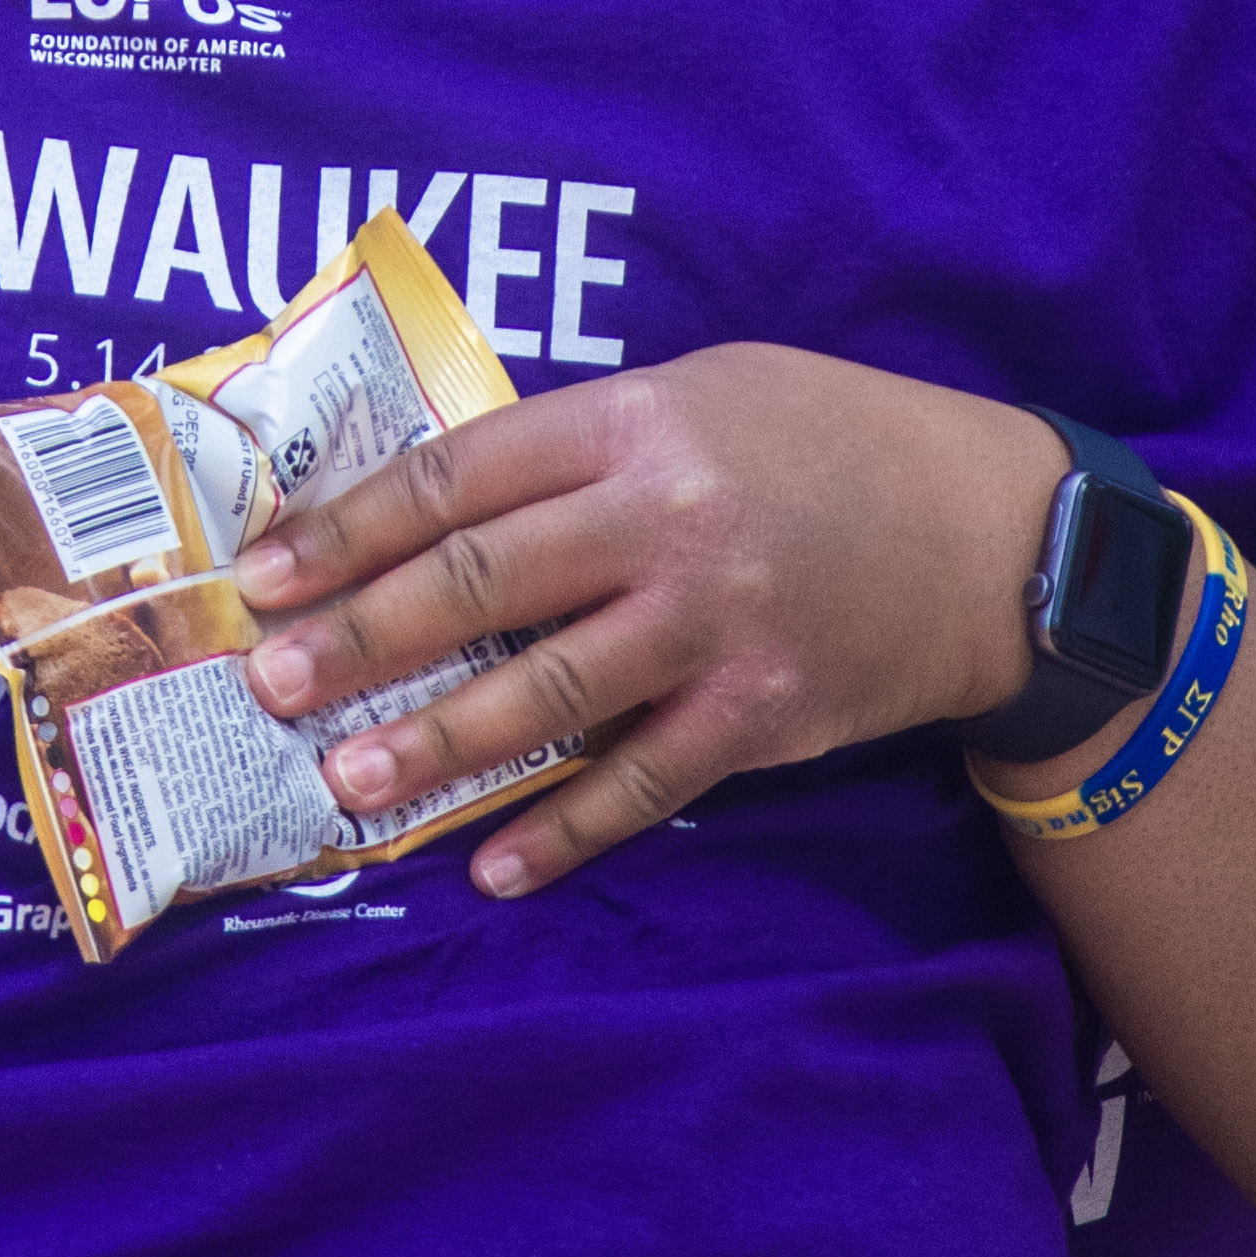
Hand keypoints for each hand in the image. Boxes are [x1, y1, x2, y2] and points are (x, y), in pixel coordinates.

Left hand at [225, 348, 1065, 894]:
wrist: (990, 536)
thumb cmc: (828, 443)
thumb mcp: (701, 391)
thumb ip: (579, 444)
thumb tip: (434, 507)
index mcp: (636, 422)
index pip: (459, 475)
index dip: (349, 527)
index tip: (264, 574)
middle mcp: (666, 520)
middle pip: (482, 581)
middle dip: (361, 637)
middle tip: (271, 683)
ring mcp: (713, 625)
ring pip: (546, 692)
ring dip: (436, 743)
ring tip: (349, 780)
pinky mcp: (759, 715)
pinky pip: (640, 783)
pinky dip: (563, 830)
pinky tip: (492, 865)